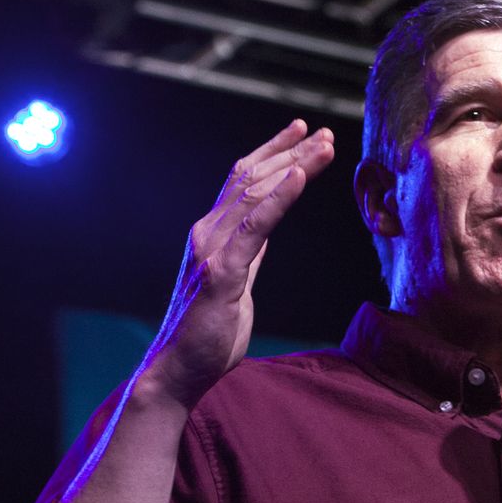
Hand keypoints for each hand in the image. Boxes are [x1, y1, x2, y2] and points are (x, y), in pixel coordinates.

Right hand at [140, 120, 334, 407]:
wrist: (178, 370)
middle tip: (324, 133)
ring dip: (293, 166)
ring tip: (323, 146)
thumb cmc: (208, 331)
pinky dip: (279, 199)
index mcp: (212, 233)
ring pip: (256, 194)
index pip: (243, 181)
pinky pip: (255, 228)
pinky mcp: (221, 273)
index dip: (273, 153)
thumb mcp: (237, 280)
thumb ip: (248, 251)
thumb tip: (265, 228)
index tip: (304, 133)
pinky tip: (299, 177)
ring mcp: (212, 250)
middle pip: (253, 180)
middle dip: (291, 153)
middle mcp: (207, 232)